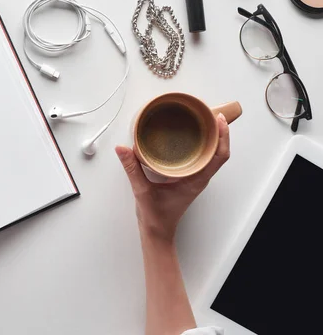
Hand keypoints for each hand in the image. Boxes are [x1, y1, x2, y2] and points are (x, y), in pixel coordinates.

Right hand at [116, 113, 229, 242]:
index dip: (223, 137)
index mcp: (196, 180)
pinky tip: (190, 138)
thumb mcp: (142, 191)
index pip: (219, 156)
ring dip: (211, 138)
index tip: (220, 120)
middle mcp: (199, 178)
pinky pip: (200, 160)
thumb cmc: (155, 217)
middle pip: (218, 152)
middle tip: (211, 113)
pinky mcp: (187, 179)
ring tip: (204, 121)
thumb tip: (123, 149)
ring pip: (211, 155)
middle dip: (219, 132)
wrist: (156, 233)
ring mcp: (194, 178)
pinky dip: (200, 146)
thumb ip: (132, 168)